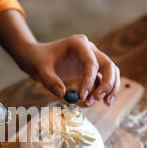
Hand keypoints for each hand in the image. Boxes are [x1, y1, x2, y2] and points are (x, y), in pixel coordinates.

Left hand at [0, 10, 119, 105]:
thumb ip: (49, 81)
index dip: (89, 80)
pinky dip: (102, 90)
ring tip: (103, 103)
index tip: (81, 97)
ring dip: (109, 88)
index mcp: (78, 43)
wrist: (36, 58)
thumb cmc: (38, 60)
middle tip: (98, 99)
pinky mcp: (90, 69)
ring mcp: (91, 58)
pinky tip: (93, 101)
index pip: (91, 62)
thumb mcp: (40, 69)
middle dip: (107, 84)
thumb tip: (62, 94)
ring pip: (110, 72)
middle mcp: (89, 49)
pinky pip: (102, 79)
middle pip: (108, 65)